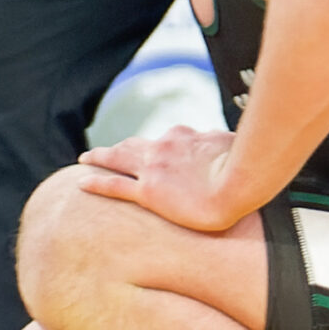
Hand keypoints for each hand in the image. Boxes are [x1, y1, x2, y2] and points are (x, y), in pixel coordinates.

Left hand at [76, 125, 250, 232]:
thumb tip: (230, 141)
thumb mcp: (237, 147)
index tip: (159, 151)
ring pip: (118, 159)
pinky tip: (81, 183)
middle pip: (136, 144)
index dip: (161, 145)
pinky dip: (96, 183)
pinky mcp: (148, 193)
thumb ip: (224, 146)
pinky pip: (114, 186)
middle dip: (120, 146)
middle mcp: (166, 147)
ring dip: (101, 157)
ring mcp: (154, 169)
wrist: (241, 186)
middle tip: (106, 150)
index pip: (170, 139)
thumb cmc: (247, 167)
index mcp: (188, 137)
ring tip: (87, 158)